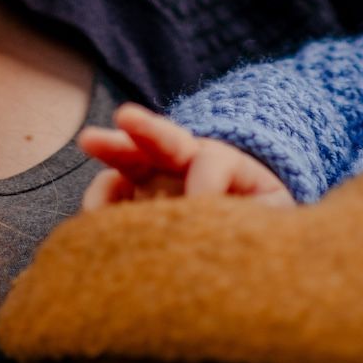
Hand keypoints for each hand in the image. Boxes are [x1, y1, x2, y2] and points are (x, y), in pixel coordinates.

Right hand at [80, 103, 293, 207]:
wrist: (251, 245)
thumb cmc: (263, 224)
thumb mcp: (272, 213)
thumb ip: (254, 211)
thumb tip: (211, 220)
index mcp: (225, 164)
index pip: (211, 160)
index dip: (205, 183)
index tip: (204, 209)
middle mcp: (185, 165)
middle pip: (163, 139)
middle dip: (145, 128)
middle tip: (125, 117)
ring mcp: (155, 183)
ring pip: (128, 161)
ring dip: (109, 155)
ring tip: (90, 152)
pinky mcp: (133, 206)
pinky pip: (111, 198)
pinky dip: (100, 205)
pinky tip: (93, 223)